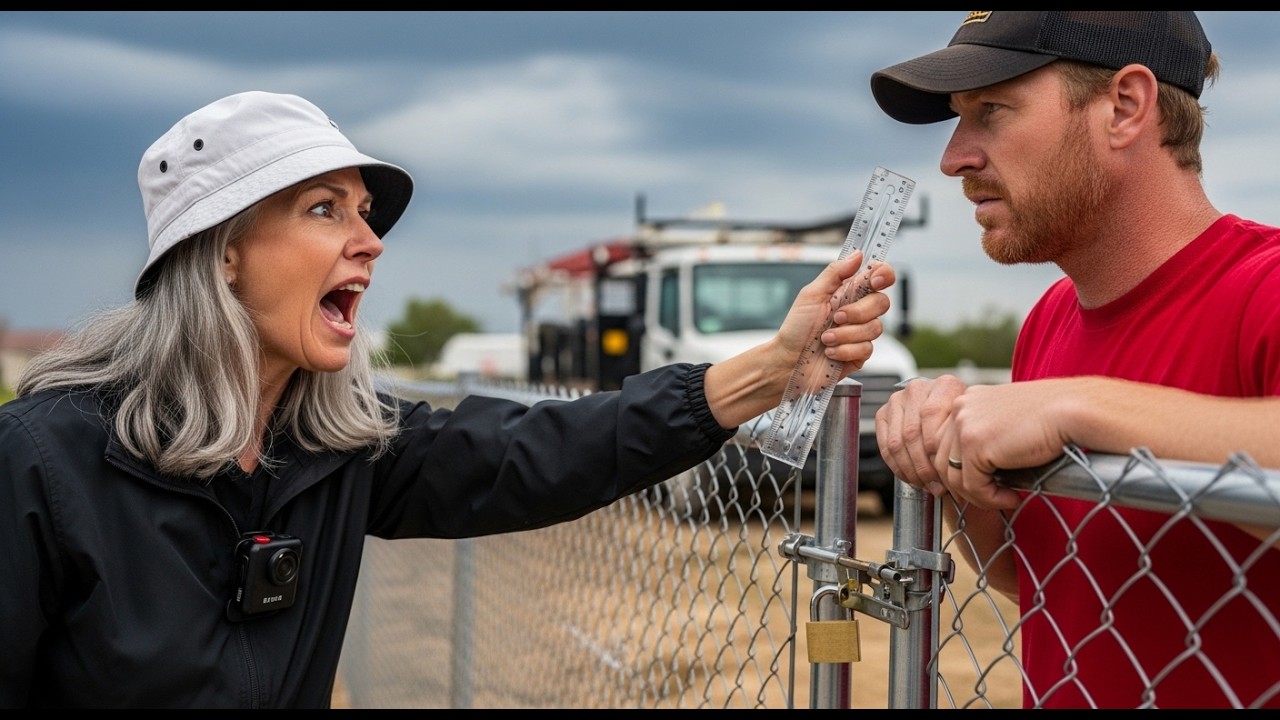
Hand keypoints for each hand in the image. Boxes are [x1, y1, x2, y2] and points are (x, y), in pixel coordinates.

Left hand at [776, 252, 894, 376]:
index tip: (874, 281)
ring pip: (875, 328)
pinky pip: (867, 349)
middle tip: (836, 317)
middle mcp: (859, 311)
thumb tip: (858, 254)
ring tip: (825, 339)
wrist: (788, 361)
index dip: (884, 275)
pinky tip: (830, 353)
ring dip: (845, 334)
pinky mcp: (861, 354)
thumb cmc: (796, 328)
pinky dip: (844, 350)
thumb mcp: (811, 294)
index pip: (879, 277)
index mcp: (849, 292)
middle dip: (858, 312)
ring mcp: (861, 333)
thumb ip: (835, 273)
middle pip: (882, 302)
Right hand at [876, 374, 966, 495]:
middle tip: (936, 487)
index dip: (937, 451)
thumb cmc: (965, 423)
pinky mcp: (883, 414)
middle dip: (924, 467)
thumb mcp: (973, 425)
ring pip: (897, 443)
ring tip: (925, 485)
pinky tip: (911, 477)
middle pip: (912, 434)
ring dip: (910, 470)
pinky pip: (885, 446)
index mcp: (945, 385)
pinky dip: (897, 466)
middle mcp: (918, 388)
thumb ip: (965, 440)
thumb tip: (959, 477)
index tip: (949, 476)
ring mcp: (898, 400)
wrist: (950, 412)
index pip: (931, 417)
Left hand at [938, 380, 1076, 508]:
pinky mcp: (974, 444)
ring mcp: (964, 424)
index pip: (944, 443)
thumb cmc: (1053, 419)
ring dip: (978, 496)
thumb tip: (970, 473)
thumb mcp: (1009, 424)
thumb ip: (987, 438)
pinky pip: (971, 486)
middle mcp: (961, 408)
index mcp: (968, 400)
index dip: (958, 470)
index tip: (980, 487)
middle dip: (965, 486)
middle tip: (992, 497)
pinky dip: (989, 499)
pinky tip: (1011, 499)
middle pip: (942, 461)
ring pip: (953, 477)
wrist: (1074, 411)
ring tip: (1005, 499)